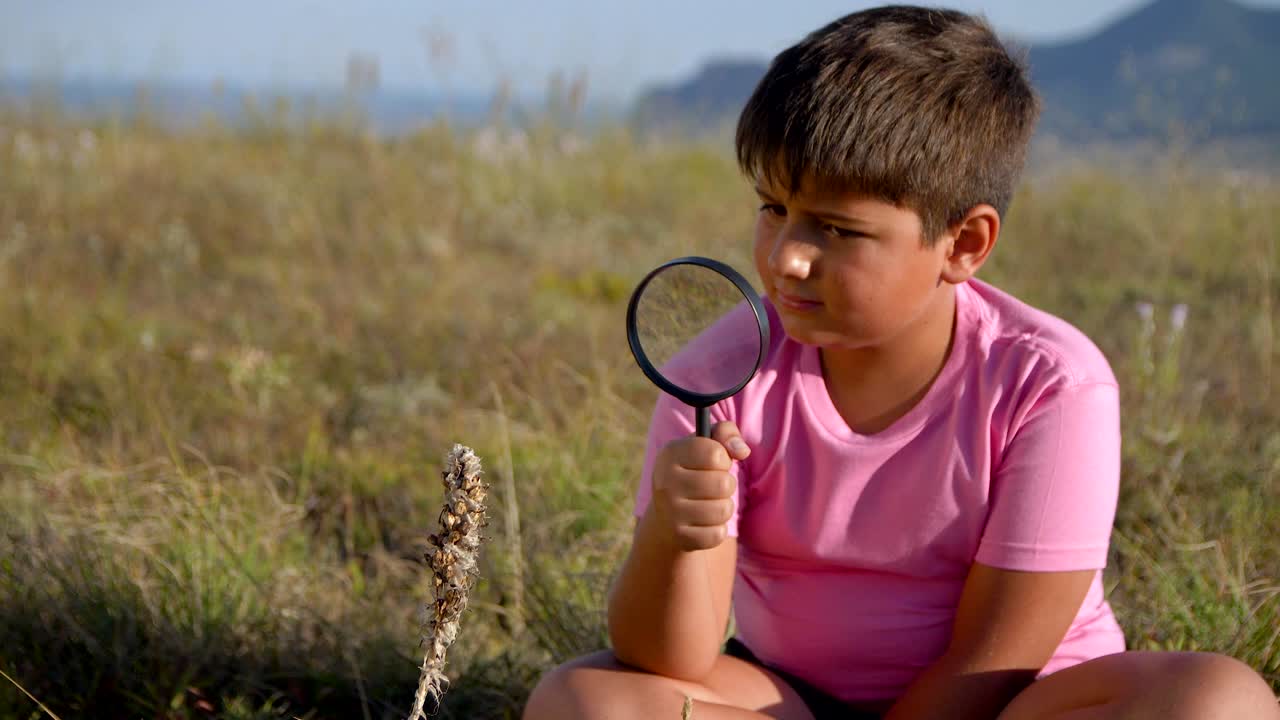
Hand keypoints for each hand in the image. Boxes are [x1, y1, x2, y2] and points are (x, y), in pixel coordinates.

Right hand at [650, 421, 750, 551]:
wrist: (665, 517)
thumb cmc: (693, 472)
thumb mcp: (705, 445)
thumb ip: (726, 433)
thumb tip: (741, 451)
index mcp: (670, 454)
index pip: (715, 453)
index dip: (722, 458)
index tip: (714, 462)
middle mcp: (665, 483)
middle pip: (724, 483)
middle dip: (727, 484)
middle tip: (713, 486)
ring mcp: (670, 513)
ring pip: (724, 510)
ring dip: (724, 506)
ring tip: (709, 503)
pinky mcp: (679, 538)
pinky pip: (718, 533)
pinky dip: (717, 528)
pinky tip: (703, 522)